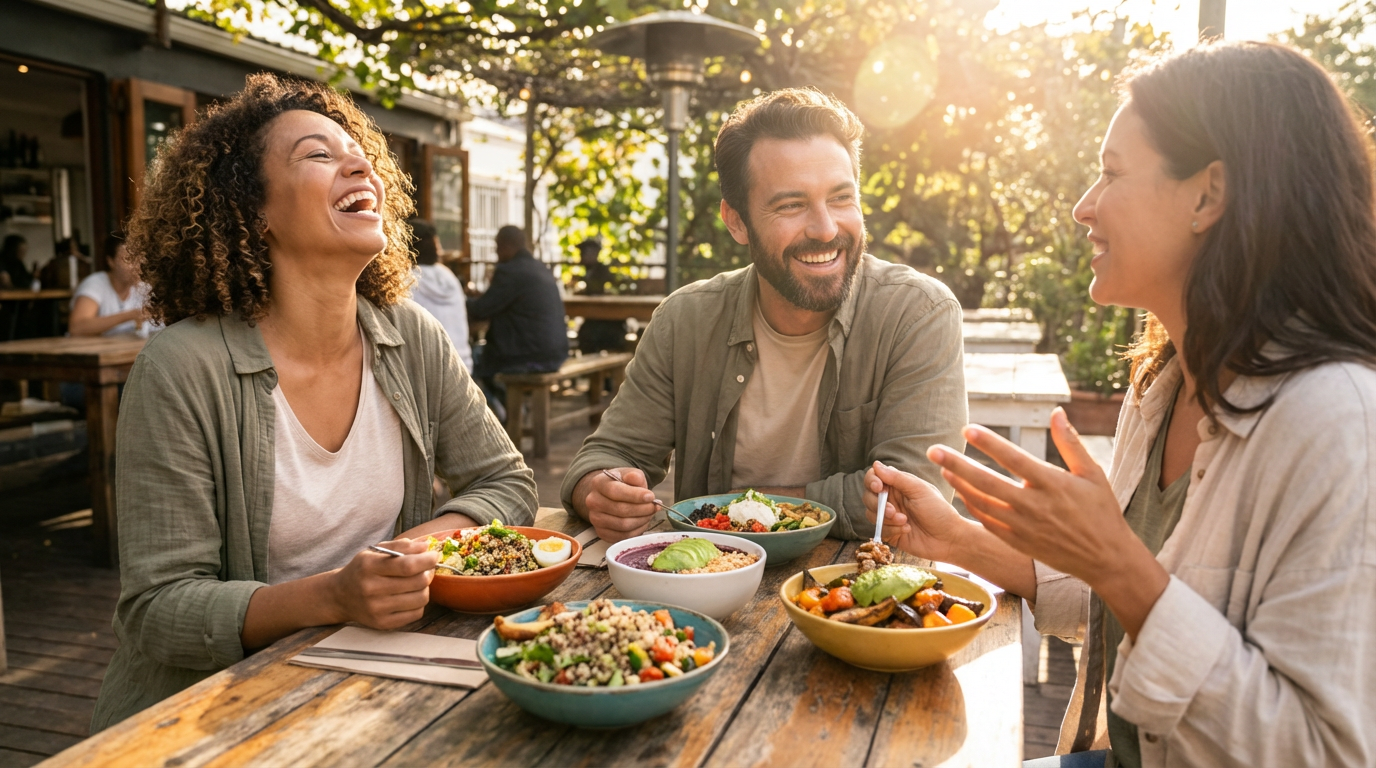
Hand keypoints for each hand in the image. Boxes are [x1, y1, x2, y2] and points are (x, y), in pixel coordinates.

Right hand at [329, 538, 438, 629]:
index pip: (407, 565)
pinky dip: (419, 603)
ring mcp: (376, 609)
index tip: (434, 555)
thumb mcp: (375, 552)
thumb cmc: (362, 570)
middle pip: (417, 582)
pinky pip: (416, 614)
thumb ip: (400, 546)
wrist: (340, 596)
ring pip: (420, 598)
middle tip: (427, 568)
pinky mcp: (383, 623)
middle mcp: (371, 589)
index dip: (427, 560)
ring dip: (426, 588)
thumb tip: (425, 546)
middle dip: (429, 572)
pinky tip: (411, 596)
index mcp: (368, 566)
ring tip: (419, 581)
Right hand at [576, 467, 656, 542]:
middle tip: (654, 506)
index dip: (635, 495)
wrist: (610, 496)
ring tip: (649, 513)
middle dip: (643, 509)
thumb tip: (635, 478)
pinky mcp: (601, 532)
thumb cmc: (623, 484)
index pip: (615, 491)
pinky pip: (623, 536)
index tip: (650, 496)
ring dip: (642, 520)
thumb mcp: (630, 474)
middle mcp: (593, 501)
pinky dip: (637, 530)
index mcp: (598, 483)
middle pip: (621, 510)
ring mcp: (595, 519)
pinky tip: (642, 521)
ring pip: (623, 525)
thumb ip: (634, 476)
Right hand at [862, 461, 970, 562]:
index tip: (878, 487)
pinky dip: (891, 529)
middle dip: (877, 503)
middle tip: (893, 510)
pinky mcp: (890, 532)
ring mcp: (890, 516)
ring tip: (905, 520)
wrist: (948, 539)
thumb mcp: (919, 490)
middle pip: (868, 496)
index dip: (871, 481)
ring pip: (870, 513)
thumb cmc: (939, 511)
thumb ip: (897, 478)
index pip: (874, 477)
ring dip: (886, 518)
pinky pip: (879, 529)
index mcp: (898, 485)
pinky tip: (907, 529)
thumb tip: (875, 464)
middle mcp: (892, 499)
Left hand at [926, 409, 1167, 634]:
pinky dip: (971, 505)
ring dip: (959, 484)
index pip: (1013, 459)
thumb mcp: (1093, 473)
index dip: (989, 443)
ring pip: (981, 503)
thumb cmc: (1101, 511)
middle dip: (957, 464)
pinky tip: (960, 491)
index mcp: (1052, 485)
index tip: (967, 429)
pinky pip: (986, 521)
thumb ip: (1070, 442)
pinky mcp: (1017, 541)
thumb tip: (1056, 411)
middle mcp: (1033, 506)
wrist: (1105, 558)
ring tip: (942, 467)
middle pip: (987, 482)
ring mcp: (1022, 527)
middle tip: (933, 449)